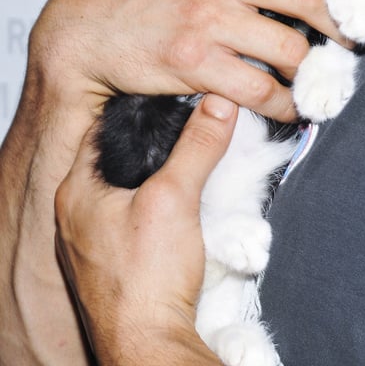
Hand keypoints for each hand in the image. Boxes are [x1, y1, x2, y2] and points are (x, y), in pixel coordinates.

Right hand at [35, 0, 356, 121]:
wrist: (83, 26)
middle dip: (343, 25)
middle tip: (350, 43)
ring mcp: (211, 16)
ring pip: (293, 48)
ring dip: (313, 72)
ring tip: (319, 81)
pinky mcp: (196, 62)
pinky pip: (261, 89)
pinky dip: (283, 104)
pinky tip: (287, 106)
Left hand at [55, 94, 236, 365]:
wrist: (148, 346)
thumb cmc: (146, 280)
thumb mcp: (177, 197)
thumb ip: (198, 145)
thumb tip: (218, 104)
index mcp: (77, 190)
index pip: (106, 127)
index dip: (139, 106)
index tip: (171, 93)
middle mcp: (76, 213)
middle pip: (117, 156)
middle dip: (152, 139)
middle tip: (186, 118)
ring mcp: (91, 240)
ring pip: (125, 186)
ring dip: (154, 172)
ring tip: (188, 154)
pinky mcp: (112, 261)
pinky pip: (131, 215)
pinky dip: (154, 201)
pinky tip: (178, 201)